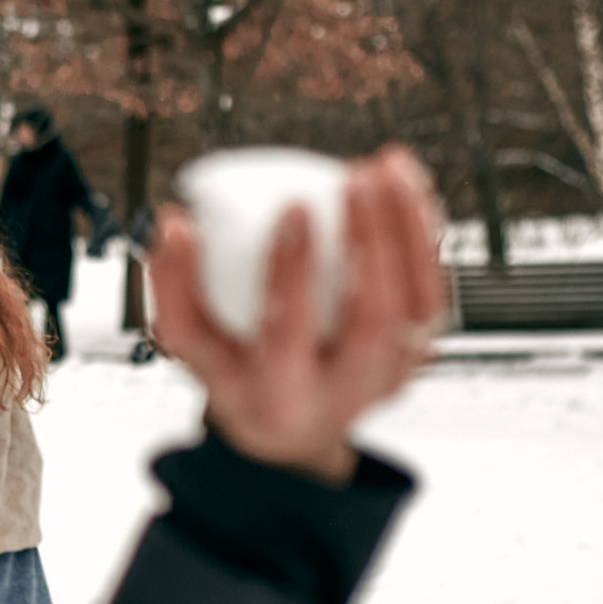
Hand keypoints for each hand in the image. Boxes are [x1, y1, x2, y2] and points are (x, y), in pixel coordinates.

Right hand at [148, 146, 442, 484]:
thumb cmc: (241, 377)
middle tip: (353, 181)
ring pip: (412, 304)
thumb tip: (172, 225)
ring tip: (385, 171)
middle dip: (368, 244)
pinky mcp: (414, 356)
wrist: (292, 432)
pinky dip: (420, 235)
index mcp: (276, 397)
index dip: (289, 269)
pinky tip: (405, 191)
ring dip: (404, 230)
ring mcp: (385, 377)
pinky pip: (430, 292)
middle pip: (370, 322)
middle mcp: (339, 395)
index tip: (290, 207)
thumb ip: (174, 290)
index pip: (284, 333)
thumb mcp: (196, 348)